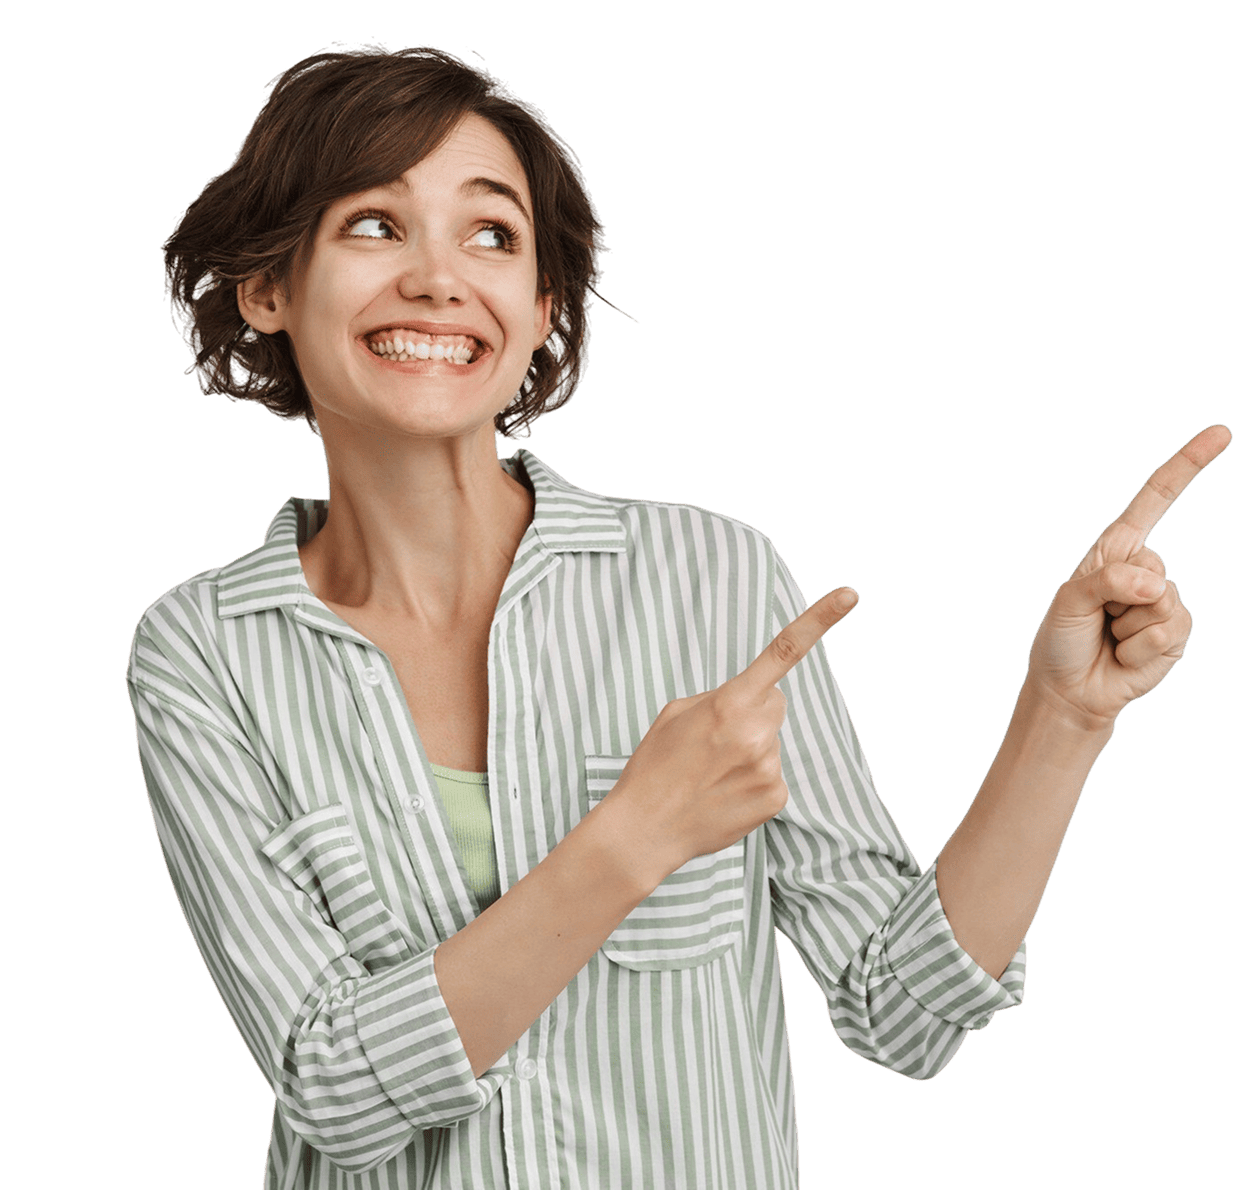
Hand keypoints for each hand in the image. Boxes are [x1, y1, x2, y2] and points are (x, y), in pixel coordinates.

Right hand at [605, 587, 860, 878]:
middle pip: (773, 704)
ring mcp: (769, 767)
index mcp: (729, 703)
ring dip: (748, 750)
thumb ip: (720, 698)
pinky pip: (772, 774)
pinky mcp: (775, 798)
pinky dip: (751, 780)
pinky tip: (723, 793)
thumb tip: (752, 703)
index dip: (819, 620)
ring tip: (711, 773)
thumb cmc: (656, 766)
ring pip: (770, 741)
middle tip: (713, 741)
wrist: (645, 829)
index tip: (850, 594)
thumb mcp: (676, 714)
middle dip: (751, 713)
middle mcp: (756, 732)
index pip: (782, 652)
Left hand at [1026, 424, 1231, 729]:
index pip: (1156, 499)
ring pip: (1160, 600)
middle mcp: (1143, 570)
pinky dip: (1139, 648)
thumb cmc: (1062, 640)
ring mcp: (1164, 602)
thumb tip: (1155, 585)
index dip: (1188, 465)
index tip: (1221, 433)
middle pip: (1151, 563)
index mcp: (1115, 549)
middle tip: (1097, 619)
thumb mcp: (1068, 600)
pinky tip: (1124, 655)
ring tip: (1109, 637)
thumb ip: (1107, 581)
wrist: (1070, 690)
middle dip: (1116, 595)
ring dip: (1126, 627)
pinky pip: (1167, 630)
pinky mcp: (1176, 633)